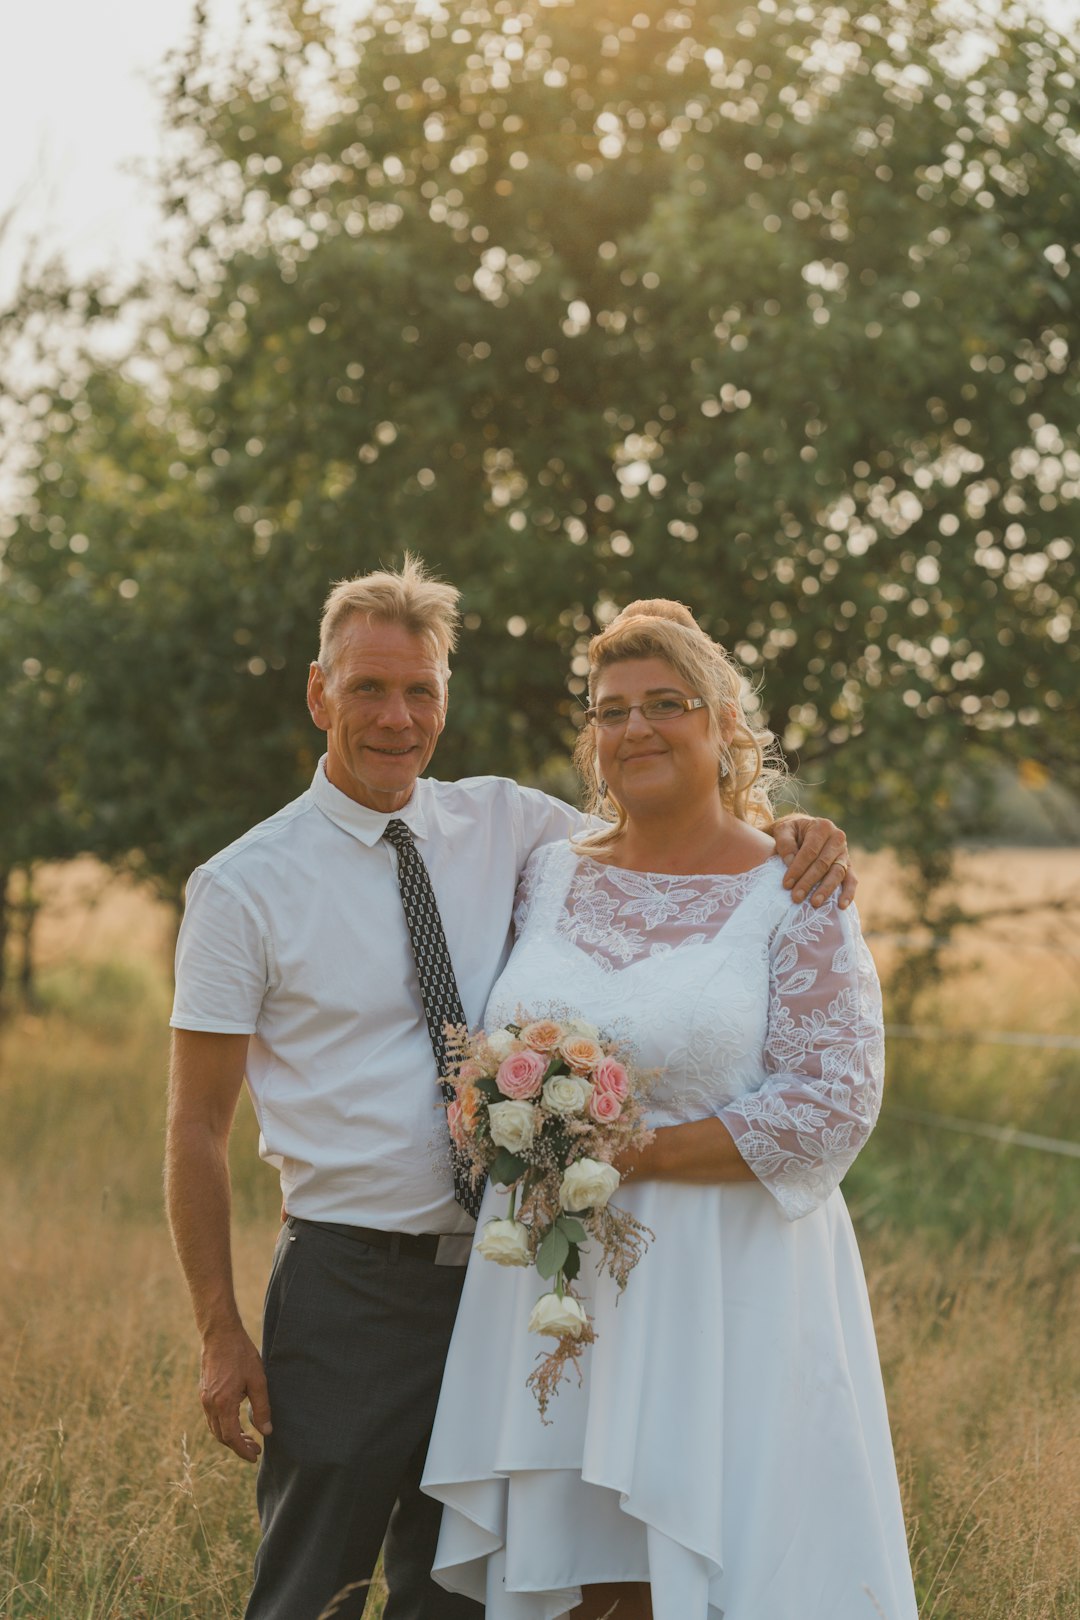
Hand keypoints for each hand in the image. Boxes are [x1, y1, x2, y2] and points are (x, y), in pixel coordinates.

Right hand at [199, 1324, 271, 1463]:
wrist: (220, 1334)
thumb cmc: (241, 1354)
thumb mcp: (258, 1380)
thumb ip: (262, 1407)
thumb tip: (266, 1431)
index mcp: (223, 1403)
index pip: (231, 1437)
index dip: (242, 1450)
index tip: (254, 1456)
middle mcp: (210, 1404)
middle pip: (222, 1436)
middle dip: (238, 1446)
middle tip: (255, 1448)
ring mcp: (205, 1399)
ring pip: (216, 1428)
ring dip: (231, 1437)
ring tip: (248, 1438)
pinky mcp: (204, 1393)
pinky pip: (213, 1417)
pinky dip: (224, 1425)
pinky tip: (237, 1422)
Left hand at [770, 815, 856, 908]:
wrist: (804, 830)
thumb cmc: (792, 832)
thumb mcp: (784, 830)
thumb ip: (785, 843)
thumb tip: (790, 862)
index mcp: (822, 827)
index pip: (810, 851)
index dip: (798, 868)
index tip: (786, 884)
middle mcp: (837, 838)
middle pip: (823, 864)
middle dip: (808, 882)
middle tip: (796, 897)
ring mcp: (844, 853)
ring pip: (837, 873)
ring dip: (826, 890)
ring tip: (814, 903)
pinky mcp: (848, 866)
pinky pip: (851, 880)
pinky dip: (848, 893)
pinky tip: (841, 905)